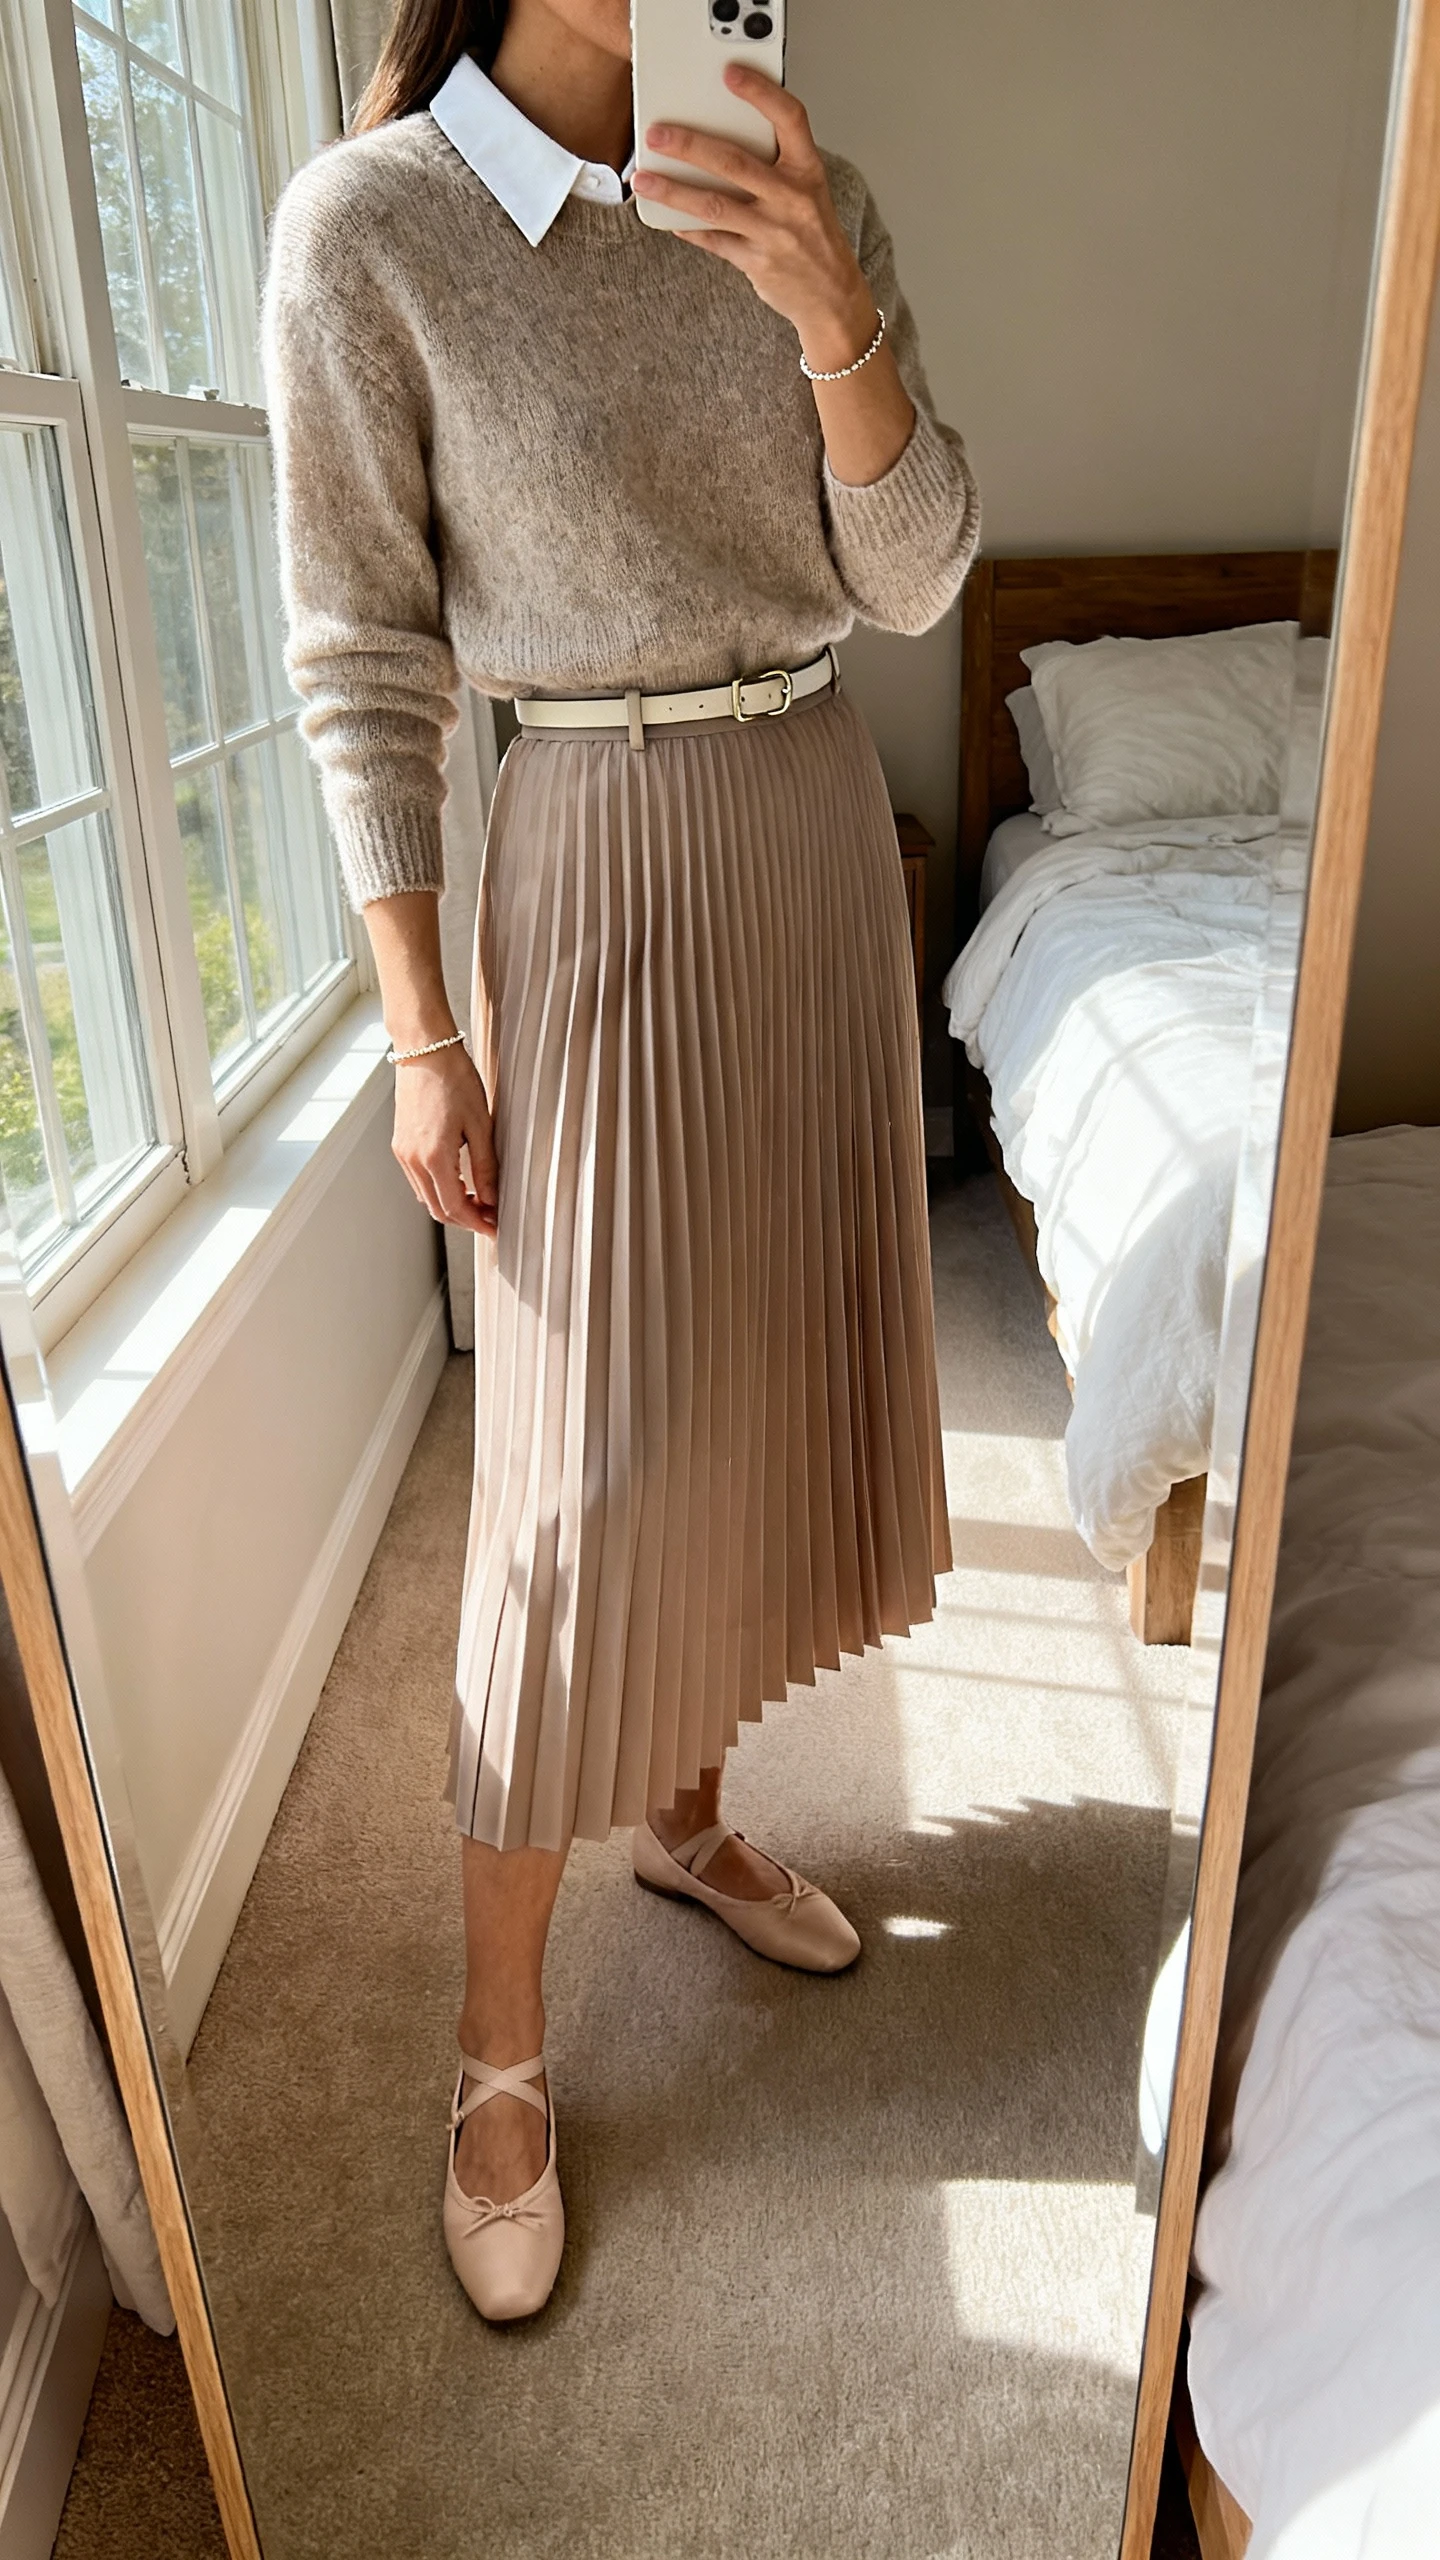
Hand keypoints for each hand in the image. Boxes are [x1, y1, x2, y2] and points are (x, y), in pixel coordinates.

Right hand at [390, 1045, 498, 1236]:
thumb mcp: (481, 1124)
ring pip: (426, 1197)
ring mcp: (402, 1153)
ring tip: (480, 1200)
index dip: (478, 1223)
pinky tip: (459, 1181)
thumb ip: (486, 1166)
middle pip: (438, 1209)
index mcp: (434, 1157)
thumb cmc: (455, 1079)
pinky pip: (418, 1180)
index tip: (496, 1227)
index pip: (455, 1207)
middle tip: (491, 1217)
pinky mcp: (399, 1144)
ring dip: (452, 1205)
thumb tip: (492, 1199)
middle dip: (466, 1219)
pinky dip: (438, 1189)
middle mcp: (412, 1160)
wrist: (425, 1049)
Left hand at [633, 66, 877, 371]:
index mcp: (808, 171)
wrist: (833, 295)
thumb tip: (718, 140)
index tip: (730, 74)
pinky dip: (687, 228)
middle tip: (657, 134)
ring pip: (714, 205)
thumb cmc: (814, 235)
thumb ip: (774, 166)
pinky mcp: (757, 262)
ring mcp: (774, 233)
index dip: (761, 93)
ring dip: (673, 191)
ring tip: (643, 180)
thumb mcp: (807, 191)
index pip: (790, 119)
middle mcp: (792, 199)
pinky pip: (713, 240)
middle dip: (689, 145)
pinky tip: (666, 217)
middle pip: (734, 162)